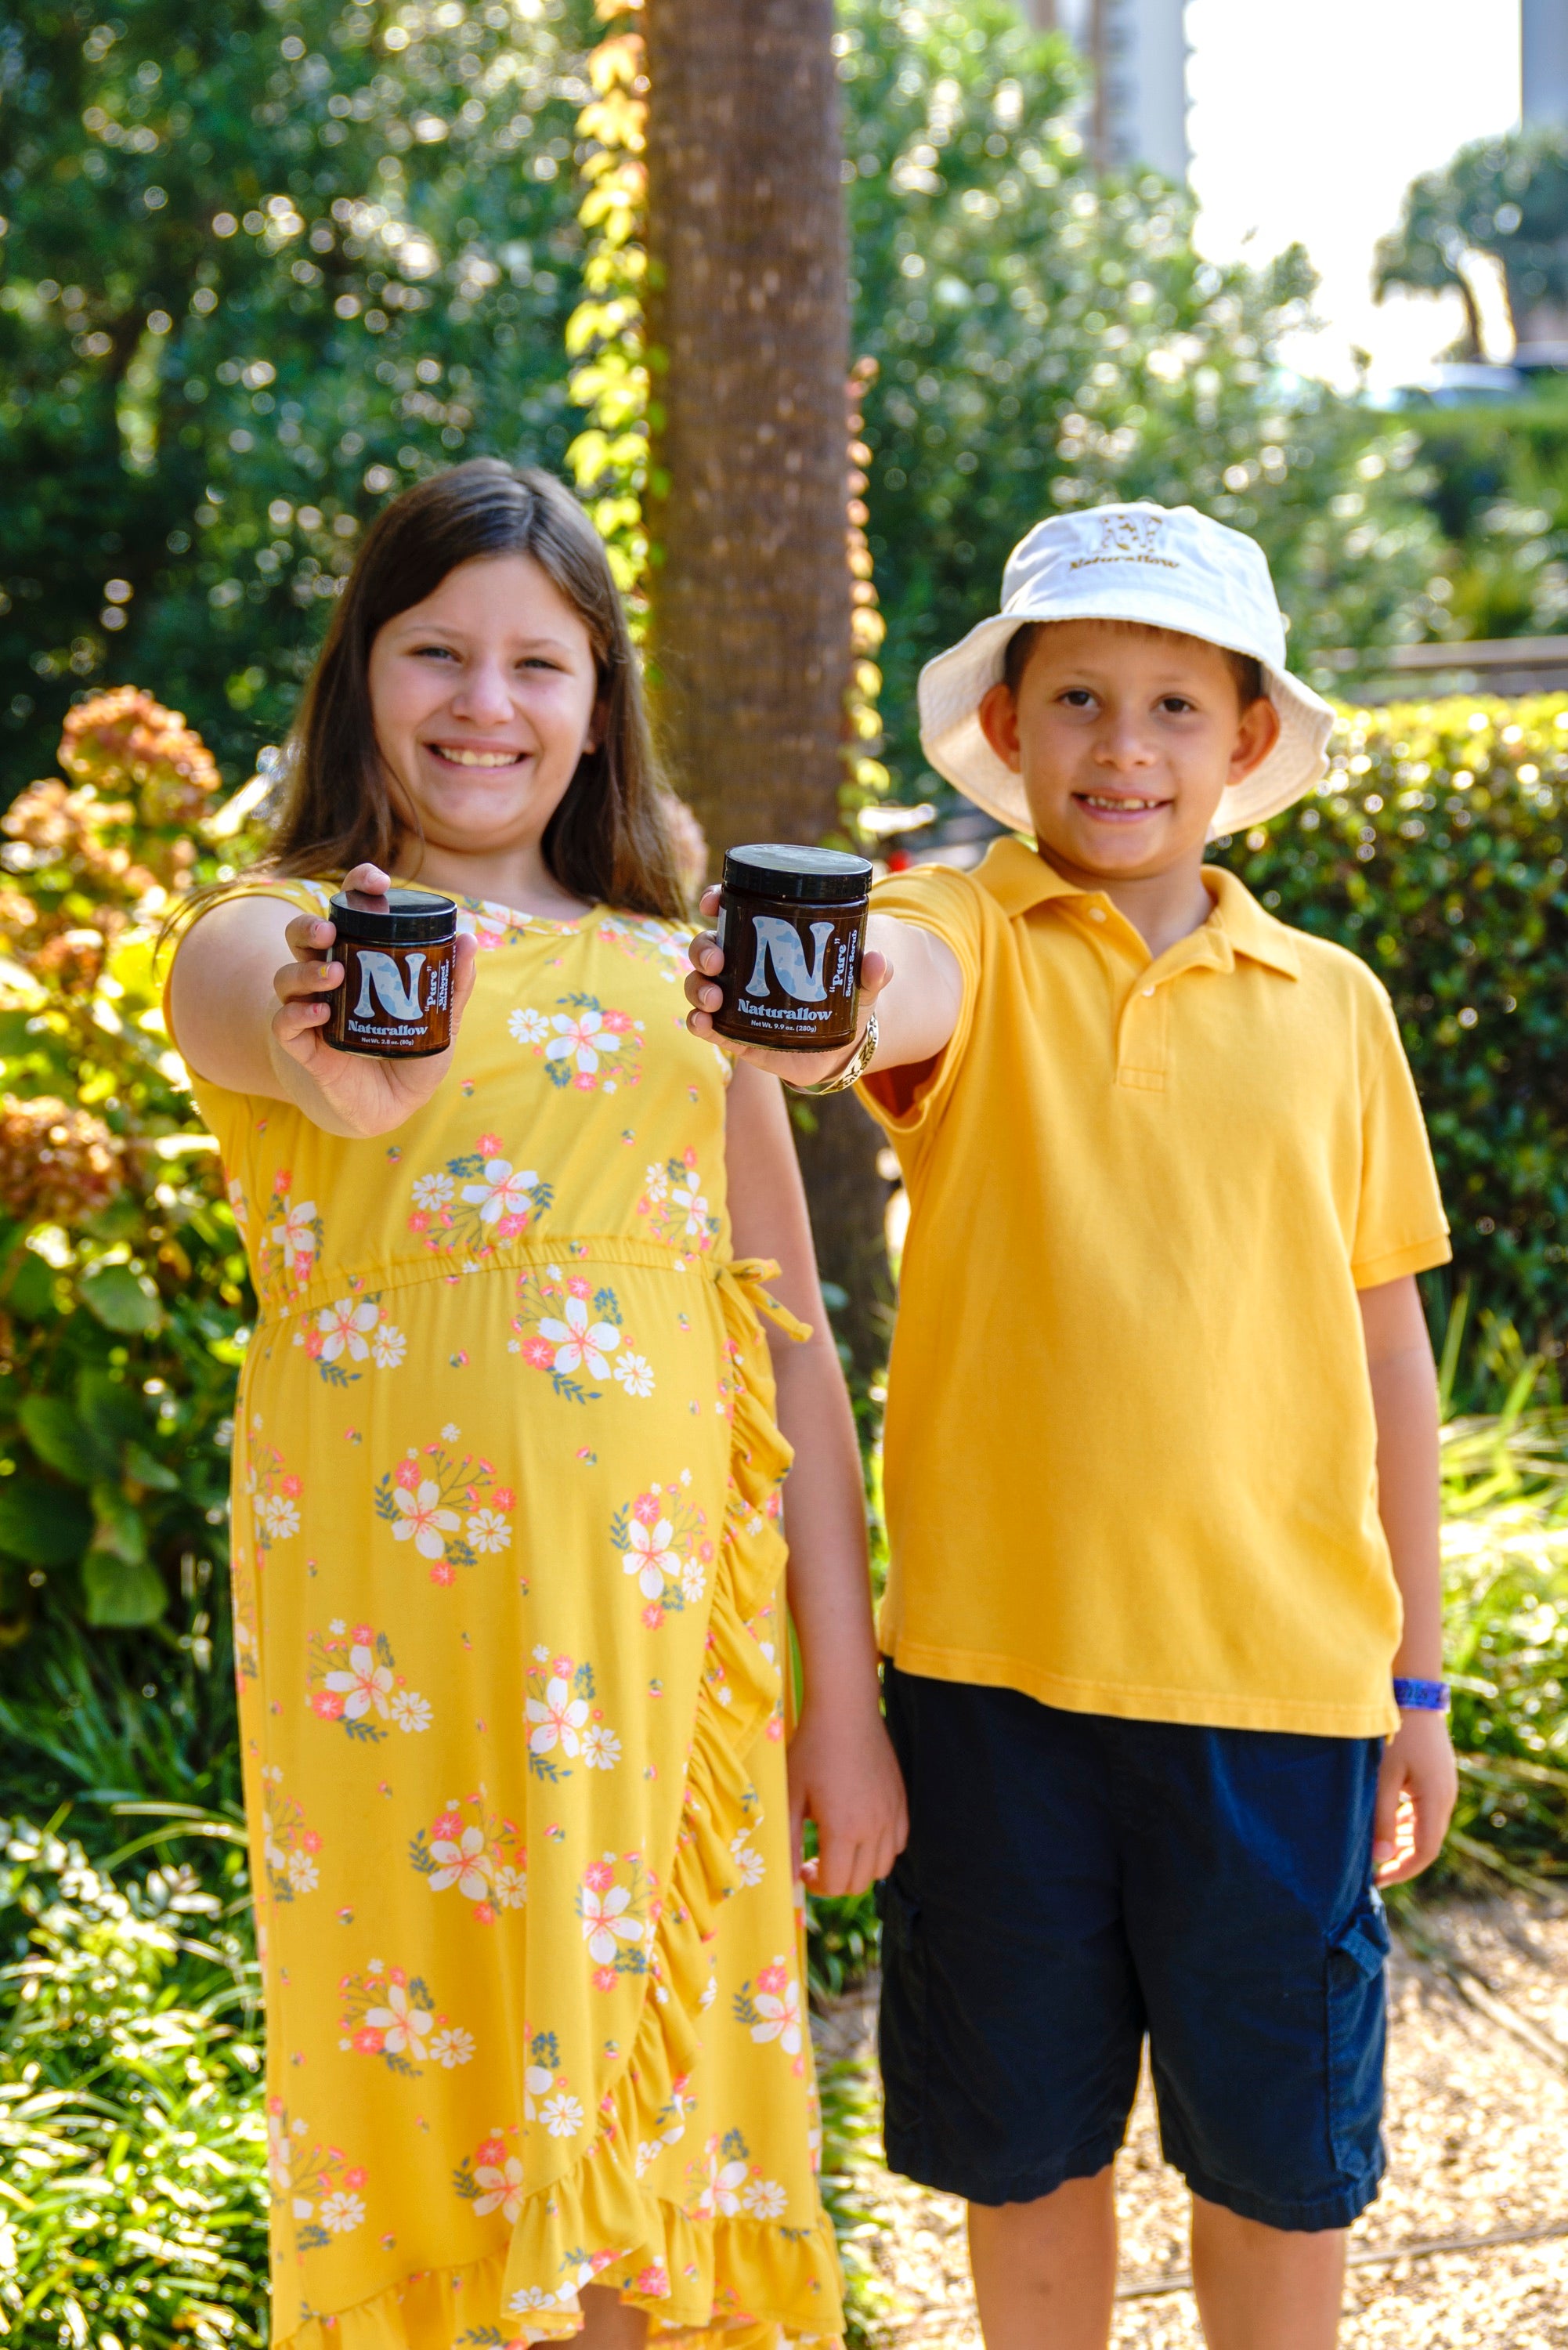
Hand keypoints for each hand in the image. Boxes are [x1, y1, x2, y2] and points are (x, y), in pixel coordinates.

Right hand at [269, 861, 478, 1137]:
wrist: (388, 1107)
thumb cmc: (409, 1053)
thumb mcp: (440, 1020)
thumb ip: (452, 984)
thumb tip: (467, 940)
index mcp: (357, 959)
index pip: (347, 911)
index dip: (355, 887)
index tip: (375, 882)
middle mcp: (326, 977)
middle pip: (301, 936)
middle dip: (309, 927)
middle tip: (329, 931)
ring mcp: (310, 1010)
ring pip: (286, 977)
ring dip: (305, 971)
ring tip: (333, 976)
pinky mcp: (302, 1047)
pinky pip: (283, 1024)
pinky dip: (295, 1015)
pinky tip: (318, 1014)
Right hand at [684, 885, 893, 1088]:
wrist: (839, 1051)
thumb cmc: (844, 1002)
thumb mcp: (860, 984)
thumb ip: (871, 972)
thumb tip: (877, 960)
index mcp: (766, 942)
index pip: (733, 911)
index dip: (717, 900)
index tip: (713, 901)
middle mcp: (742, 967)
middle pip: (708, 947)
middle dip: (704, 949)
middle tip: (718, 959)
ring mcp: (734, 1001)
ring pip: (699, 984)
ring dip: (698, 986)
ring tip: (714, 997)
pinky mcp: (733, 1034)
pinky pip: (706, 1025)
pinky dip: (698, 1022)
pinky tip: (702, 1022)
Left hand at [787, 1696, 907, 1897]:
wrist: (845, 1712)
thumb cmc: (812, 1750)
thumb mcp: (791, 1796)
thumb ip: (788, 1843)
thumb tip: (786, 1880)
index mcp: (844, 1829)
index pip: (836, 1884)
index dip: (816, 1885)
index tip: (803, 1868)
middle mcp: (874, 1827)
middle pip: (860, 1883)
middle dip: (835, 1882)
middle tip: (817, 1862)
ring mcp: (892, 1815)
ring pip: (883, 1868)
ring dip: (860, 1869)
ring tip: (840, 1849)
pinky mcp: (901, 1802)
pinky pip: (898, 1844)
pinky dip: (881, 1850)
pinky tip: (862, 1833)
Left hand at [1373, 1706, 1457, 1884]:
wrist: (1412, 1694)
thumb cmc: (1393, 1734)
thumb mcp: (1382, 1777)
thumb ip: (1382, 1818)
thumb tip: (1382, 1858)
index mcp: (1436, 1801)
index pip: (1424, 1852)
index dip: (1401, 1870)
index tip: (1377, 1880)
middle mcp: (1446, 1797)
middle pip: (1427, 1842)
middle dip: (1401, 1859)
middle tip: (1372, 1870)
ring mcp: (1444, 1786)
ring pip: (1426, 1827)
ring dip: (1404, 1841)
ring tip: (1375, 1850)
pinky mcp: (1437, 1777)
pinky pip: (1424, 1810)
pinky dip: (1407, 1822)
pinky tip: (1387, 1824)